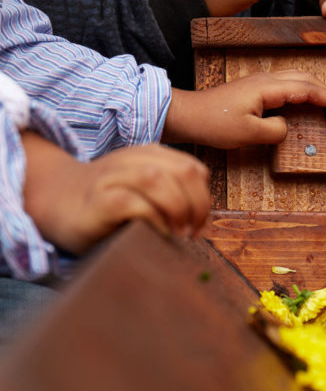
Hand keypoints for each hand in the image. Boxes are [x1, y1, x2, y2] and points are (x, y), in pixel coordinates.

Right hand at [21, 133, 210, 253]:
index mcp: (150, 155)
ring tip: (178, 234)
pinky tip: (156, 235)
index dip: (204, 198)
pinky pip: (133, 204)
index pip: (194, 170)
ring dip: (177, 210)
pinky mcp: (99, 200)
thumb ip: (172, 192)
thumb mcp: (145, 189)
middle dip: (198, 205)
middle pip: (184, 172)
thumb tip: (202, 220)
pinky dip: (153, 221)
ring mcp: (114, 177)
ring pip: (158, 180)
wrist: (56, 201)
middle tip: (193, 232)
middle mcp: (133, 161)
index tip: (199, 225)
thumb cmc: (108, 202)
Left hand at [163, 70, 325, 148]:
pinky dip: (301, 90)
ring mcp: (258, 82)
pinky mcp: (253, 89)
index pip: (305, 90)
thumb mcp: (249, 133)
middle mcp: (265, 80)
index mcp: (267, 88)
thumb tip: (286, 126)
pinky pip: (284, 85)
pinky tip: (304, 97)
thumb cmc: (215, 123)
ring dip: (314, 87)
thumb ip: (275, 130)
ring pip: (294, 79)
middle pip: (303, 79)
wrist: (189, 115)